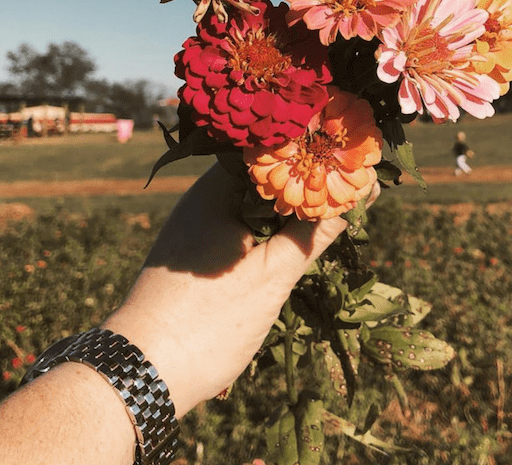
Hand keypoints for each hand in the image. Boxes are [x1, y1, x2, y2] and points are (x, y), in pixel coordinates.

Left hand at [103, 162, 349, 417]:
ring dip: (285, 210)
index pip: (270, 149)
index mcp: (215, 191)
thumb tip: (358, 196)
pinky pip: (237, 226)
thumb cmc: (209, 320)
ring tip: (327, 216)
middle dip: (303, 182)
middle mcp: (201, 199)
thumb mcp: (273, 277)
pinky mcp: (194, 252)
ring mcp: (195, 225)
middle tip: (347, 188)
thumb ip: (315, 233)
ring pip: (251, 203)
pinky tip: (290, 246)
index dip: (310, 150)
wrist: (141, 373)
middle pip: (262, 175)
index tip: (346, 157)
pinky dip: (266, 231)